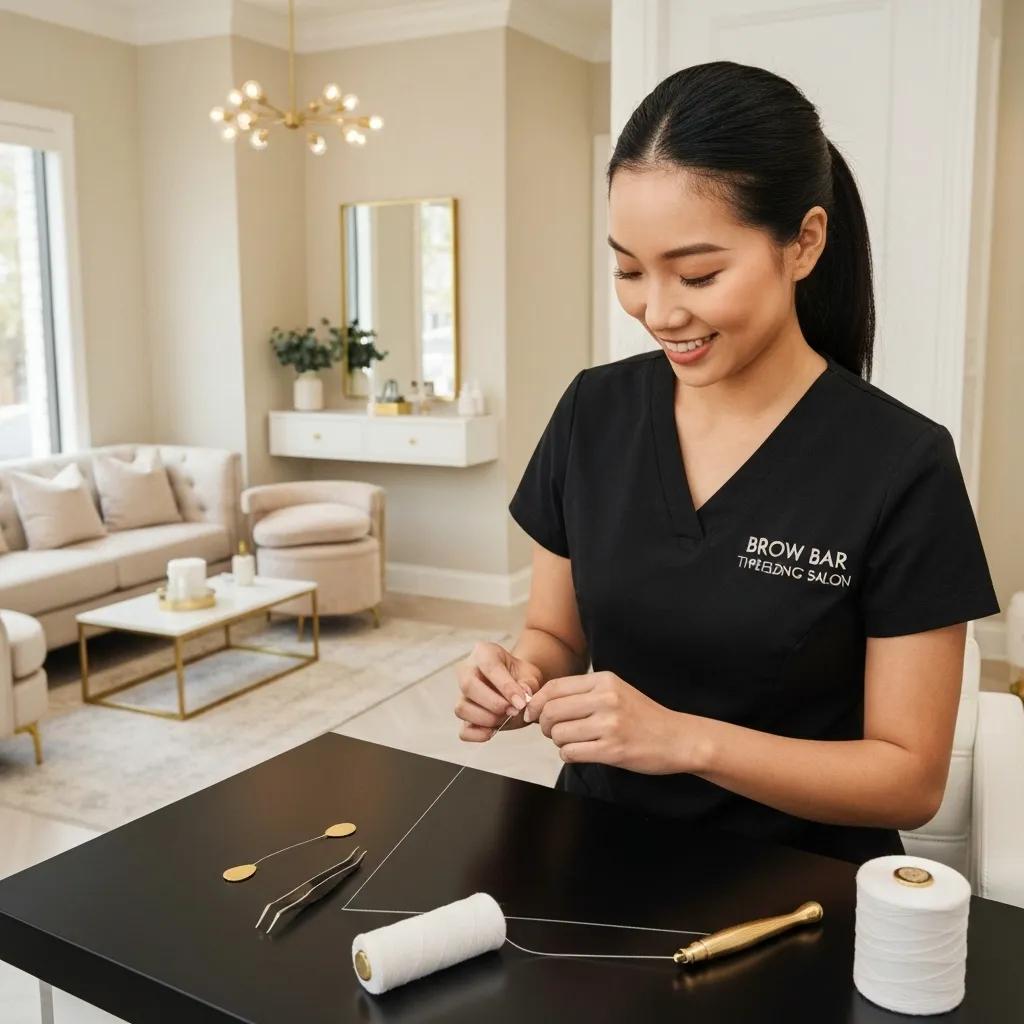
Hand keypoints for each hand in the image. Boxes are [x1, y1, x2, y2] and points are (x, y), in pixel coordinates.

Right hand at [455, 641, 542, 741]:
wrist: (517, 685)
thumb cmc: (521, 676)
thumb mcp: (530, 674)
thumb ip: (528, 683)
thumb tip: (522, 696)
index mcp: (484, 652)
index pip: (489, 667)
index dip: (505, 687)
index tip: (521, 703)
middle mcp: (467, 670)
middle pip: (468, 685)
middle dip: (493, 703)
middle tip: (514, 711)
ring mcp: (462, 694)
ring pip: (462, 708)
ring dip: (486, 718)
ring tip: (505, 718)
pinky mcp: (465, 714)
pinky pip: (463, 730)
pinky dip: (477, 734)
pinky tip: (493, 731)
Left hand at [524, 670, 698, 773]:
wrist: (677, 738)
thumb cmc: (642, 716)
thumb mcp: (615, 691)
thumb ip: (582, 693)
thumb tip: (540, 702)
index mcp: (604, 680)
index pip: (554, 688)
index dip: (536, 702)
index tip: (532, 713)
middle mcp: (606, 699)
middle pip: (551, 711)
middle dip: (544, 725)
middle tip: (552, 731)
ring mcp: (609, 725)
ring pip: (558, 734)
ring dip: (558, 742)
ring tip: (573, 742)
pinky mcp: (612, 750)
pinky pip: (570, 753)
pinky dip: (568, 755)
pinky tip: (581, 752)